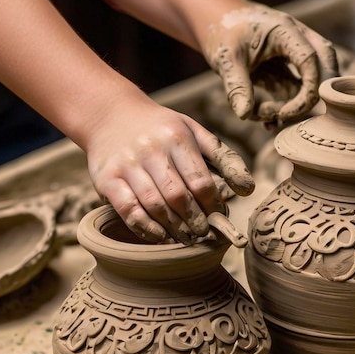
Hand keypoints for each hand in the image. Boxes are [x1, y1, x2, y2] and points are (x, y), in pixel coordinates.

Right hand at [84, 96, 253, 242]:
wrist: (110, 114)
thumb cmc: (161, 129)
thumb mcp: (194, 132)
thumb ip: (223, 158)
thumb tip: (247, 189)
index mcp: (176, 137)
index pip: (200, 181)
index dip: (212, 204)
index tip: (218, 216)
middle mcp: (150, 150)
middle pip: (178, 196)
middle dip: (195, 220)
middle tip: (204, 233)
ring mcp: (126, 165)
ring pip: (154, 206)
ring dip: (174, 228)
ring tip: (187, 238)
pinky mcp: (106, 180)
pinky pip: (128, 211)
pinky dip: (146, 229)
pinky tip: (161, 236)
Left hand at [203, 4, 338, 124]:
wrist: (214, 20)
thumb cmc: (221, 31)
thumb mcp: (226, 58)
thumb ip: (236, 86)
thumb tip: (245, 114)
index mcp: (286, 31)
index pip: (312, 60)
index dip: (306, 91)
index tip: (284, 113)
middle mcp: (298, 40)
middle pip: (326, 70)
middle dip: (309, 99)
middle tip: (283, 116)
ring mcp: (295, 55)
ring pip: (310, 84)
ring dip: (292, 106)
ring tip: (261, 115)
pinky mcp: (287, 68)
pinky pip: (295, 91)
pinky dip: (285, 107)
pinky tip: (266, 119)